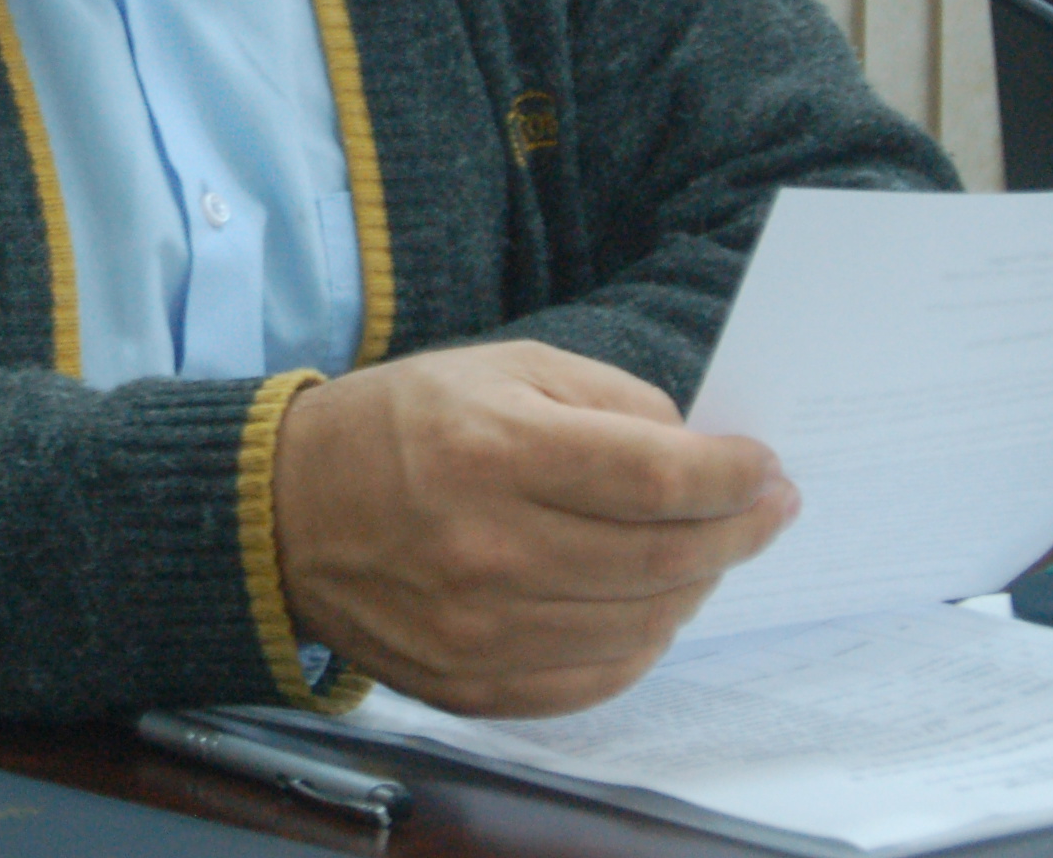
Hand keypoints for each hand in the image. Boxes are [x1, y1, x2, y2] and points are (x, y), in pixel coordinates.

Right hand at [272, 340, 796, 716]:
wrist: (282, 512)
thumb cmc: (398, 425)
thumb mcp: (498, 367)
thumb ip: (605, 398)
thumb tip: (694, 448)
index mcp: (495, 451)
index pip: (655, 476)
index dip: (730, 475)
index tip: (764, 467)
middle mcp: (490, 548)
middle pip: (661, 558)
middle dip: (737, 532)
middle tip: (770, 509)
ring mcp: (481, 629)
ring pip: (639, 625)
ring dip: (695, 587)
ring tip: (708, 553)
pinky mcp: (472, 684)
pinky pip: (594, 679)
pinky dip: (640, 645)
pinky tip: (650, 607)